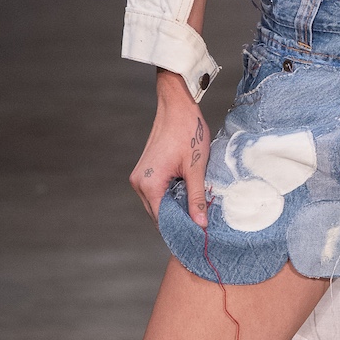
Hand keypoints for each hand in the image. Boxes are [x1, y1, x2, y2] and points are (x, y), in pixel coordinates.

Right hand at [129, 69, 210, 228]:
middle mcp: (139, 183)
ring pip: (157, 202)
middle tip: (200, 221)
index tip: (197, 234)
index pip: (162, 220)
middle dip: (178, 217)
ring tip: (196, 205)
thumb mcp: (196, 168)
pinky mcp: (144, 170)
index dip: (180, 228)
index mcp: (149, 185)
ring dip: (174, 205)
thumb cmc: (187, 132)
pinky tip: (186, 191)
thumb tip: (200, 225)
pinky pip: (156, 191)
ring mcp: (139, 176)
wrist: (177, 105)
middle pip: (158, 213)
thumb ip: (197, 198)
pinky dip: (169, 194)